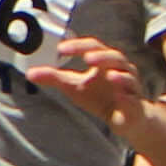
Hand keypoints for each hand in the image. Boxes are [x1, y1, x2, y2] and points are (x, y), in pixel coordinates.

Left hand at [22, 38, 145, 133]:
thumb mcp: (73, 87)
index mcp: (104, 62)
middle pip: (114, 56)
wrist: (124, 120)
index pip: (93, 47)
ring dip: (119, 74)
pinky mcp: (136, 105)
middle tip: (87, 57)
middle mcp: (121, 69)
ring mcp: (130, 86)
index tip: (61, 49)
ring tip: (108, 75)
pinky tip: (120, 95)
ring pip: (128, 75)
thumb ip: (54, 78)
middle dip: (101, 56)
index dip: (78, 46)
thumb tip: (29, 73)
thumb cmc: (99, 97)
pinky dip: (127, 96)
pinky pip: (134, 99)